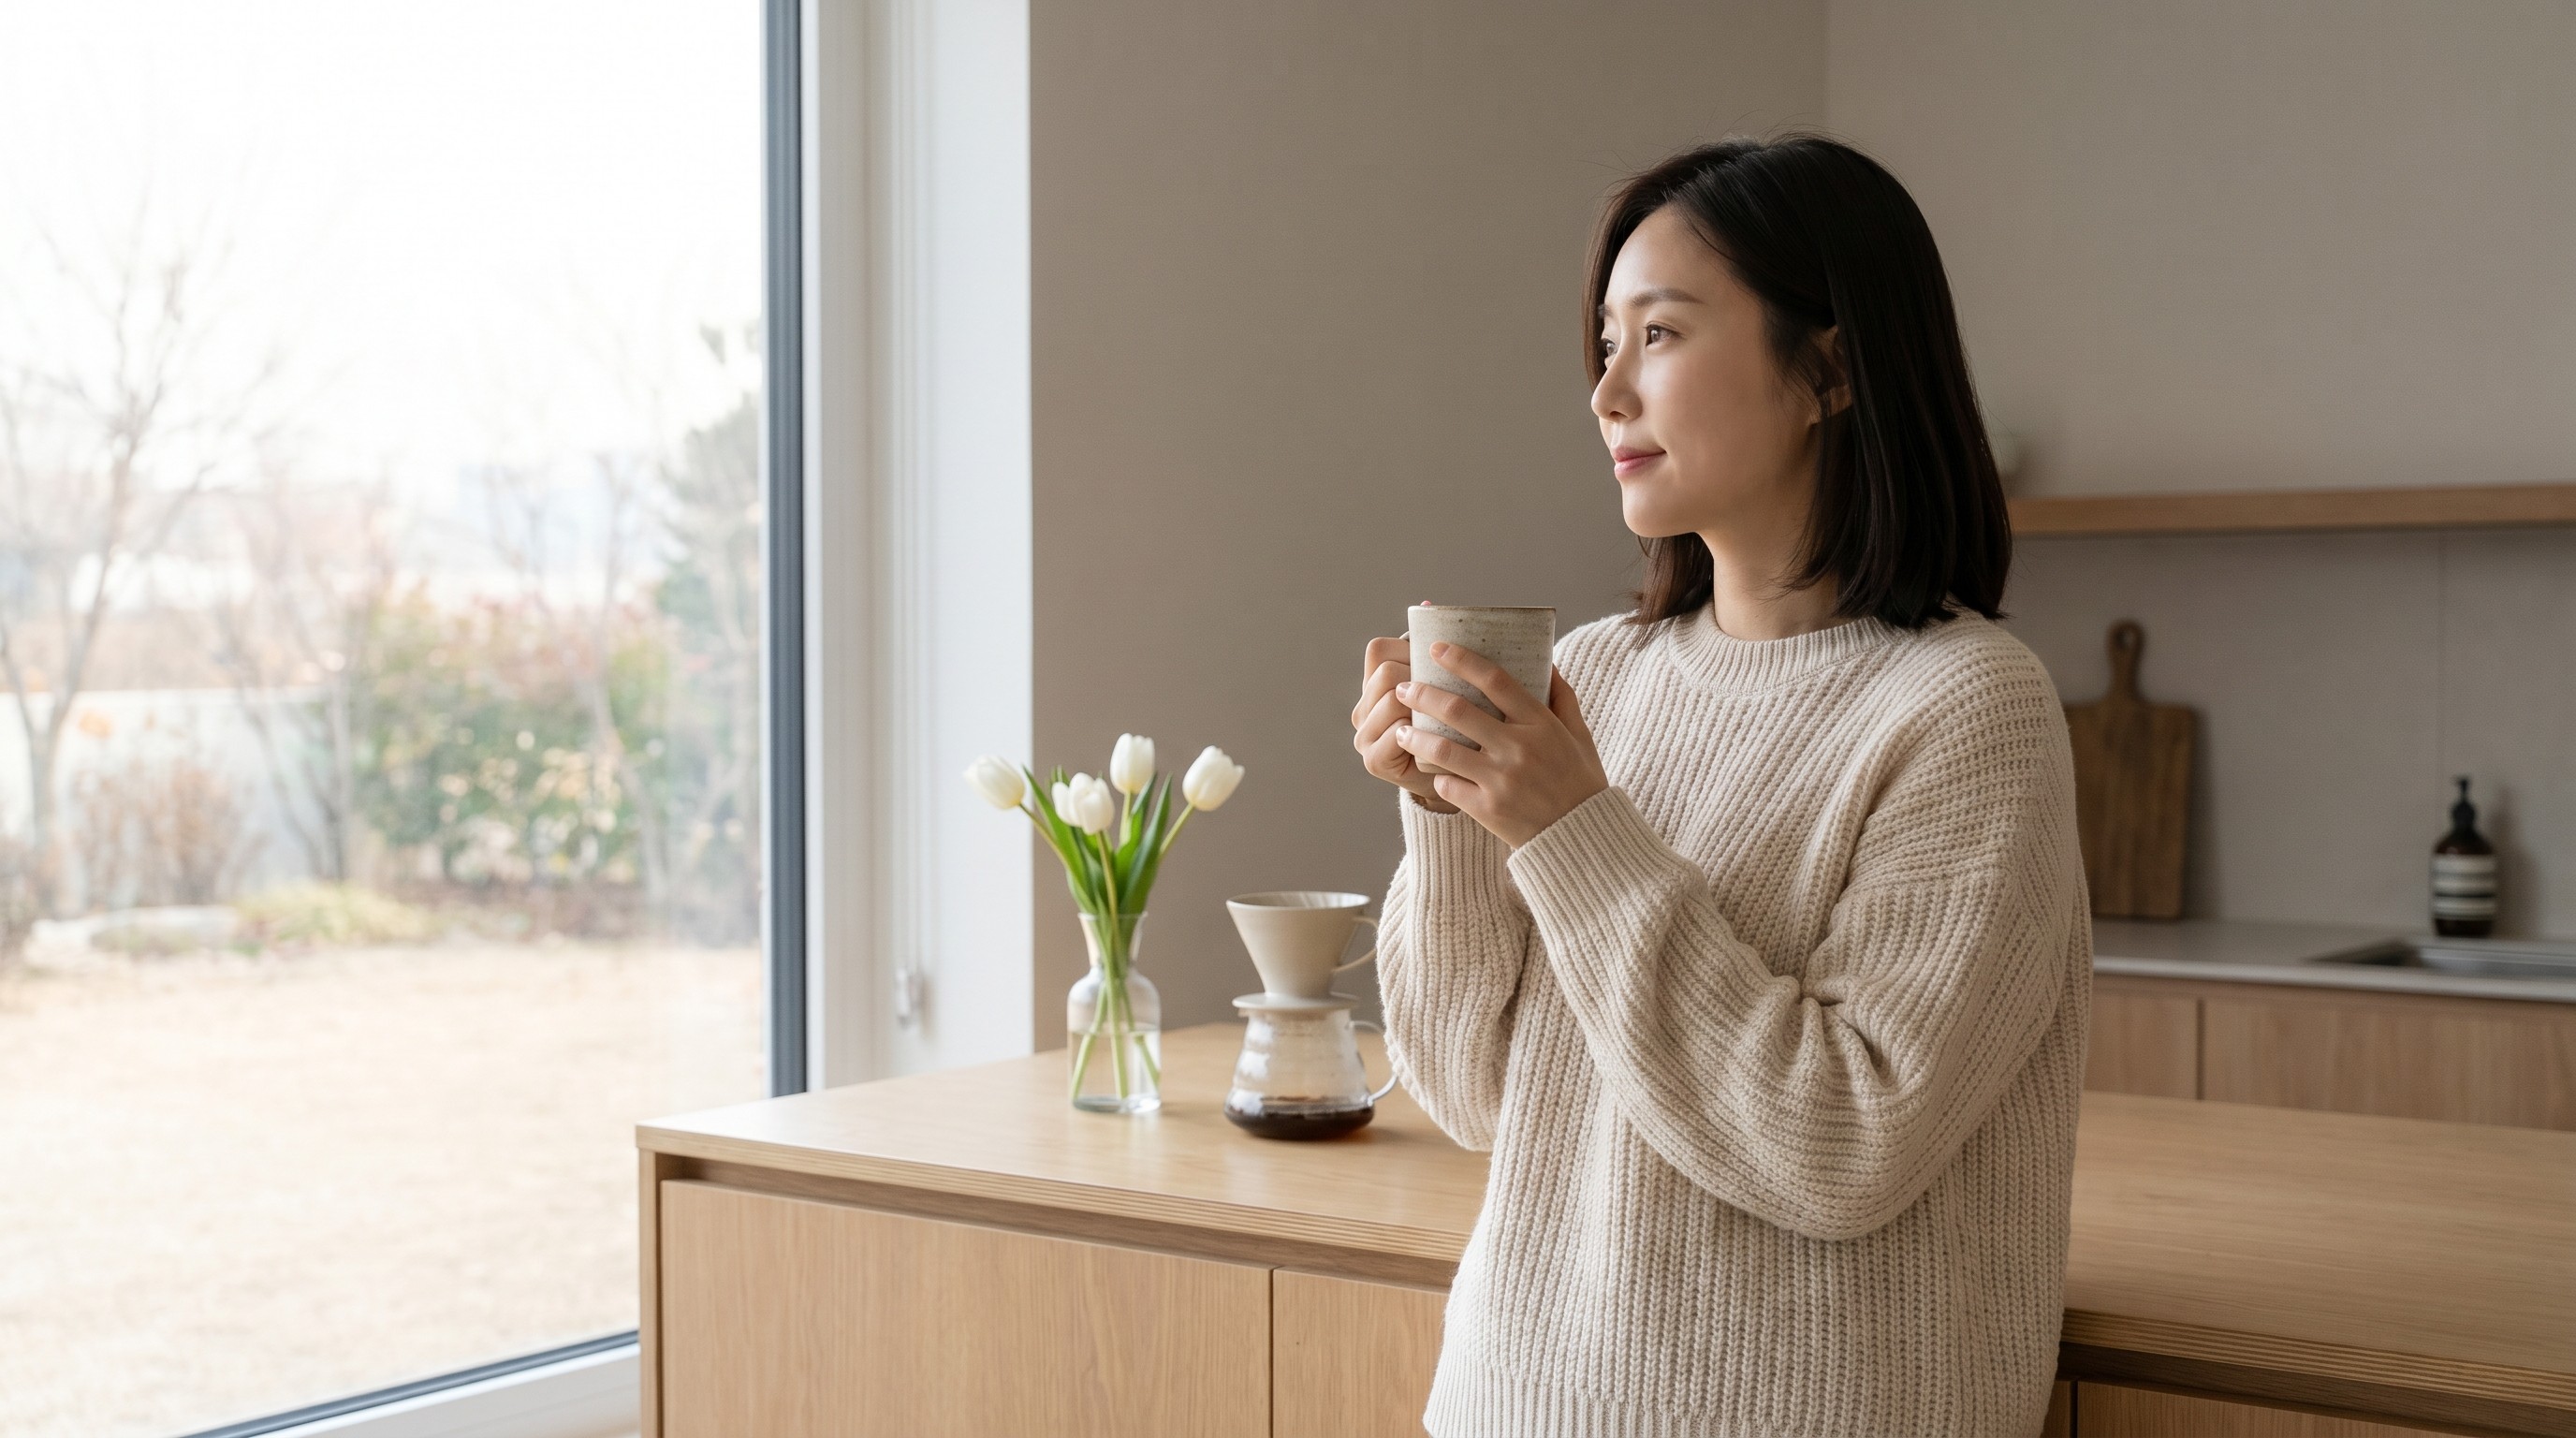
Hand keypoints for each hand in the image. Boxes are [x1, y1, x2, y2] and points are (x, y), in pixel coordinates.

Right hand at [1353, 620, 1456, 810]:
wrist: (1462, 778)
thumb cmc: (1459, 725)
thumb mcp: (1449, 684)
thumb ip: (1436, 649)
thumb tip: (1428, 605)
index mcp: (1375, 684)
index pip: (1379, 650)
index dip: (1410, 651)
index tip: (1439, 665)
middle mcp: (1363, 708)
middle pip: (1386, 672)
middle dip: (1420, 679)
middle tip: (1451, 695)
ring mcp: (1365, 735)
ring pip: (1391, 699)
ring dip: (1422, 707)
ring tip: (1448, 718)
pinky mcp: (1374, 761)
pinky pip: (1395, 733)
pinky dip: (1419, 733)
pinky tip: (1439, 739)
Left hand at [1391, 640, 1609, 847]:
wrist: (1581, 837)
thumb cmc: (1581, 781)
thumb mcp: (1579, 735)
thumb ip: (1562, 697)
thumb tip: (1545, 661)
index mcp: (1540, 724)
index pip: (1495, 680)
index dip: (1461, 660)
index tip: (1436, 648)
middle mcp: (1518, 748)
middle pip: (1458, 710)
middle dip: (1423, 694)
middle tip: (1403, 687)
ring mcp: (1501, 780)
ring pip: (1443, 749)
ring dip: (1414, 736)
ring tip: (1399, 730)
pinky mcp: (1487, 809)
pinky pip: (1448, 785)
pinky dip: (1436, 776)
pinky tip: (1430, 770)